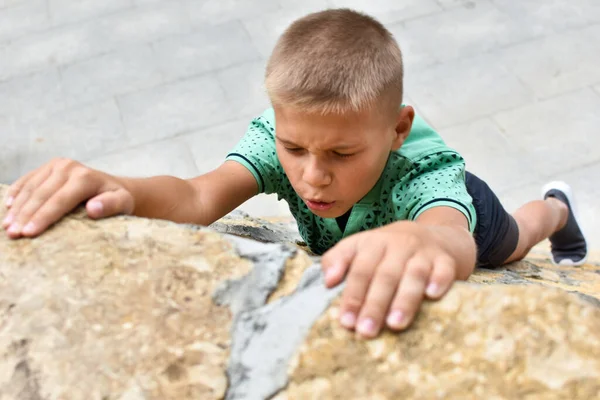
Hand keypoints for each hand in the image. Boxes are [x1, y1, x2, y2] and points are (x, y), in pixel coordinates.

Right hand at [2, 158, 133, 238]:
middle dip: (25, 216)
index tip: (29, 234)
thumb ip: (110, 206)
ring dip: (17, 208)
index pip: (59, 200)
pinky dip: (16, 193)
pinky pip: (27, 180)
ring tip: (7, 227)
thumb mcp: (122, 203)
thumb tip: (93, 209)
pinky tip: (8, 207)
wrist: (113, 186)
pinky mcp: (48, 167)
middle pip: (41, 195)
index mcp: (85, 177)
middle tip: (13, 235)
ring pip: (31, 188)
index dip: (43, 217)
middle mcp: (68, 167)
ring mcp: (56, 165)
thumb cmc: (117, 199)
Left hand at [321, 221, 458, 338]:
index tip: (345, 321)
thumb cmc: (389, 249)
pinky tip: (432, 295)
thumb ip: (338, 260)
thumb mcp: (361, 246)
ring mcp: (423, 251)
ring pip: (413, 274)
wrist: (434, 235)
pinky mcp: (445, 259)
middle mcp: (397, 244)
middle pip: (384, 275)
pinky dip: (439, 281)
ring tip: (395, 324)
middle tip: (365, 331)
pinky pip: (444, 269)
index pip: (359, 269)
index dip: (352, 295)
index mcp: (373, 243)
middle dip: (374, 304)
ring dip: (404, 299)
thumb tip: (327, 281)